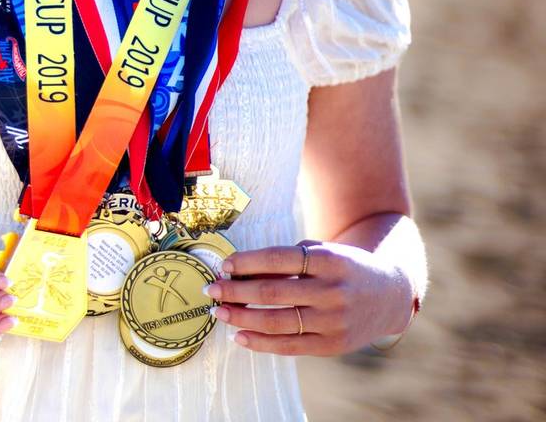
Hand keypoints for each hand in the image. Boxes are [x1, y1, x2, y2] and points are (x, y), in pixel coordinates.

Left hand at [204, 241, 414, 355]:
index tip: (223, 265)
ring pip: (275, 322)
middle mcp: (333, 290)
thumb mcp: (322, 253)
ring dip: (241, 318)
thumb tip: (238, 272)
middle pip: (271, 293)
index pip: (277, 259)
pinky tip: (239, 336)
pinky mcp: (333, 344)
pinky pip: (288, 346)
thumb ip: (286, 262)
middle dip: (234, 291)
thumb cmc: (342, 268)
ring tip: (219, 312)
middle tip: (210, 289)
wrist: (390, 294)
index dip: (245, 262)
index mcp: (329, 260)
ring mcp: (334, 320)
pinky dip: (259, 342)